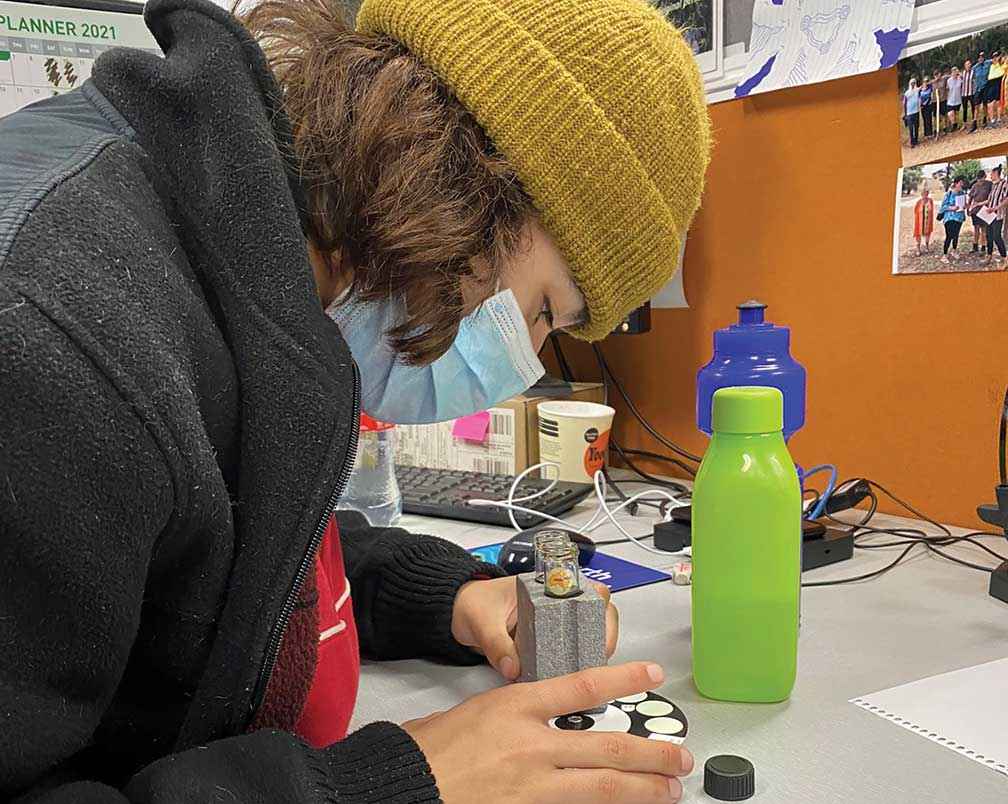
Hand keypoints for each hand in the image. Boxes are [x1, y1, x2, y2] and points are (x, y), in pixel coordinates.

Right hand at [403, 662, 691, 802]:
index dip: (622, 677)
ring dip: (642, 788)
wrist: (399, 784)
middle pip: (606, 745)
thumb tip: (533, 725)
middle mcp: (530, 742)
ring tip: (670, 789)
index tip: (651, 674)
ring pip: (602, 785)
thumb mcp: (469, 713)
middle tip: (681, 757)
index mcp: (514, 705)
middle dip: (650, 752)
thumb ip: (507, 715)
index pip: (581, 685)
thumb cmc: (423, 749)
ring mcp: (530, 782)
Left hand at [452, 576, 618, 679]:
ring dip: (588, 655)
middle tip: (594, 657)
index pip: (588, 589)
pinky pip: (567, 655)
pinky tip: (565, 680)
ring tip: (579, 672)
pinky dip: (570, 667)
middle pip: (597, 616)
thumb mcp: (481, 620)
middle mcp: (556, 604)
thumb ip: (496, 642)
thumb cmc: (473, 603)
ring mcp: (553, 625)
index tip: (598, 624)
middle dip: (601, 638)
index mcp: (546, 586)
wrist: (460, 612)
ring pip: (587, 638)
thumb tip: (512, 666)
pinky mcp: (545, 645)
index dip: (600, 606)